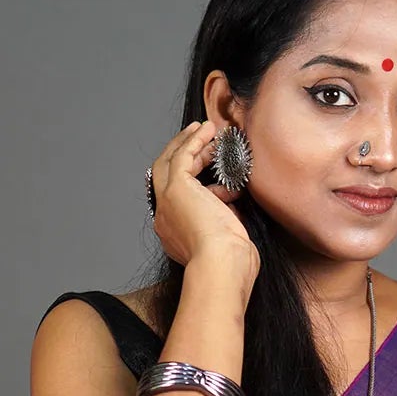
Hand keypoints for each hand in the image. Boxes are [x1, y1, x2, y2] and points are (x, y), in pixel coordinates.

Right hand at [148, 119, 259, 282]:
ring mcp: (167, 202)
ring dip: (186, 143)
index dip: (194, 178)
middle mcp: (165, 217)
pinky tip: (207, 130)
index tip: (211, 166)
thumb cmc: (232, 264)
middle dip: (182, 154)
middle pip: (166, 176)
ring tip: (204, 128)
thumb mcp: (227, 238)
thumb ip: (225, 218)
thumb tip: (231, 199)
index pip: (178, 198)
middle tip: (198, 137)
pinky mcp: (176, 189)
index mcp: (175, 233)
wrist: (222, 267)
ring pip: (168, 163)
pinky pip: (181, 156)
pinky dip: (193, 141)